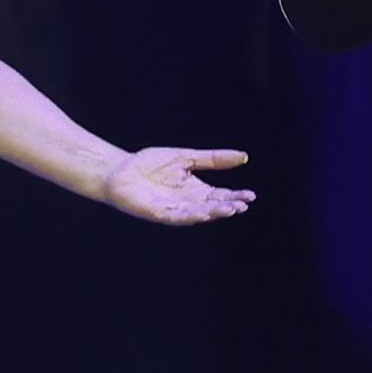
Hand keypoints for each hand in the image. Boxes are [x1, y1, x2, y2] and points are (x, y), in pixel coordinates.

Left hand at [101, 148, 255, 225]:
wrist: (120, 170)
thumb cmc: (150, 164)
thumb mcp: (186, 157)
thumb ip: (213, 159)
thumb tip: (244, 156)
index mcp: (196, 190)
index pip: (221, 195)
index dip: (236, 196)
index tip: (251, 196)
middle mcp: (188, 202)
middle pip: (213, 206)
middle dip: (228, 206)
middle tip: (242, 205)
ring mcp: (174, 209)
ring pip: (199, 213)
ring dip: (214, 213)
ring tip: (229, 209)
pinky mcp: (159, 213)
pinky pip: (178, 216)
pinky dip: (191, 216)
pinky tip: (203, 214)